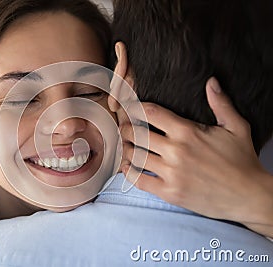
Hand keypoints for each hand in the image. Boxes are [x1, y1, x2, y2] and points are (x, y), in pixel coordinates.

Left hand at [117, 77, 272, 236]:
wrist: (248, 196)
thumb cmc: (242, 160)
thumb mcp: (236, 128)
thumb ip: (221, 104)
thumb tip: (211, 82)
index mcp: (188, 131)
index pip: (150, 112)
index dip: (135, 107)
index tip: (129, 107)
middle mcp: (176, 151)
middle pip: (137, 133)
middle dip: (126, 127)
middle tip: (123, 126)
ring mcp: (172, 173)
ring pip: (135, 156)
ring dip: (126, 148)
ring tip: (125, 144)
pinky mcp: (170, 192)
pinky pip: (139, 180)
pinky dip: (129, 172)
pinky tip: (128, 166)